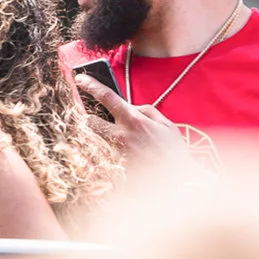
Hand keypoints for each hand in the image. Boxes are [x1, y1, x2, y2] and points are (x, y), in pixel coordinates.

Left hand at [74, 75, 192, 166]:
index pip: (107, 97)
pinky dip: (115, 152)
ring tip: (124, 141)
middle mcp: (121, 136)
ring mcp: (116, 153)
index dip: (91, 85)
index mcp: (134, 121)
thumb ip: (146, 111)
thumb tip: (130, 107)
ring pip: (98, 139)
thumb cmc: (174, 151)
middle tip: (98, 117)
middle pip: (90, 121)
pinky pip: (108, 154)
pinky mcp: (114, 167)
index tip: (80, 78)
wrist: (178, 180)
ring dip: (105, 136)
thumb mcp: (166, 124)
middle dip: (91, 118)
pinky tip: (131, 156)